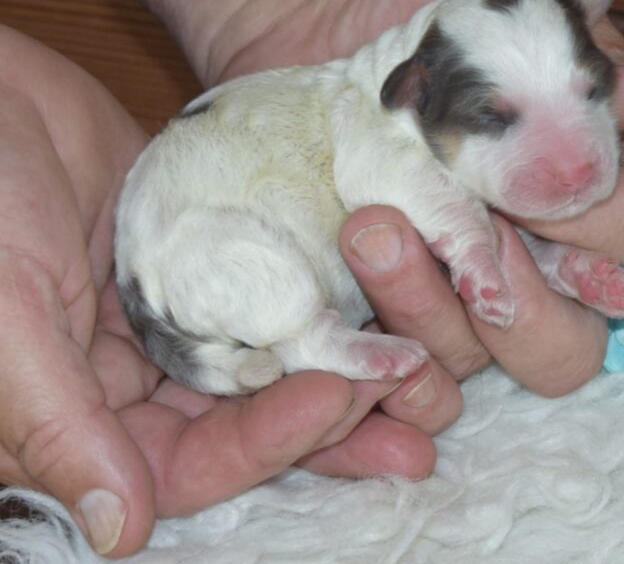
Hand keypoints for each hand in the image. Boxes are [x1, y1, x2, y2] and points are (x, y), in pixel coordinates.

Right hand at [0, 26, 460, 556]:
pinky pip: (276, 283)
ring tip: (422, 366)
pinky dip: (325, 293)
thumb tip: (120, 531)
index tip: (335, 395)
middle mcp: (141, 372)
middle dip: (331, 412)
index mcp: (86, 409)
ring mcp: (183, 309)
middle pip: (250, 417)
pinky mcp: (212, 252)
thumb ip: (57, 421)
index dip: (267, 441)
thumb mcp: (6, 311)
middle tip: (411, 392)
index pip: (191, 460)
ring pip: (274, 355)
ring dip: (344, 362)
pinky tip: (381, 293)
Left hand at [212, 0, 623, 395]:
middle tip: (475, 236)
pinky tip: (359, 305)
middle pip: (566, 344)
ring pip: (474, 362)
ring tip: (372, 230)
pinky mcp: (374, 303)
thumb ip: (572, 42)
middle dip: (526, 304)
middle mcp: (512, 255)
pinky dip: (387, 365)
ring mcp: (441, 289)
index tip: (539, 191)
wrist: (312, 8)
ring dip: (431, 309)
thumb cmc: (413, 5)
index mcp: (563, 185)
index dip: (598, 229)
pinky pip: (397, 376)